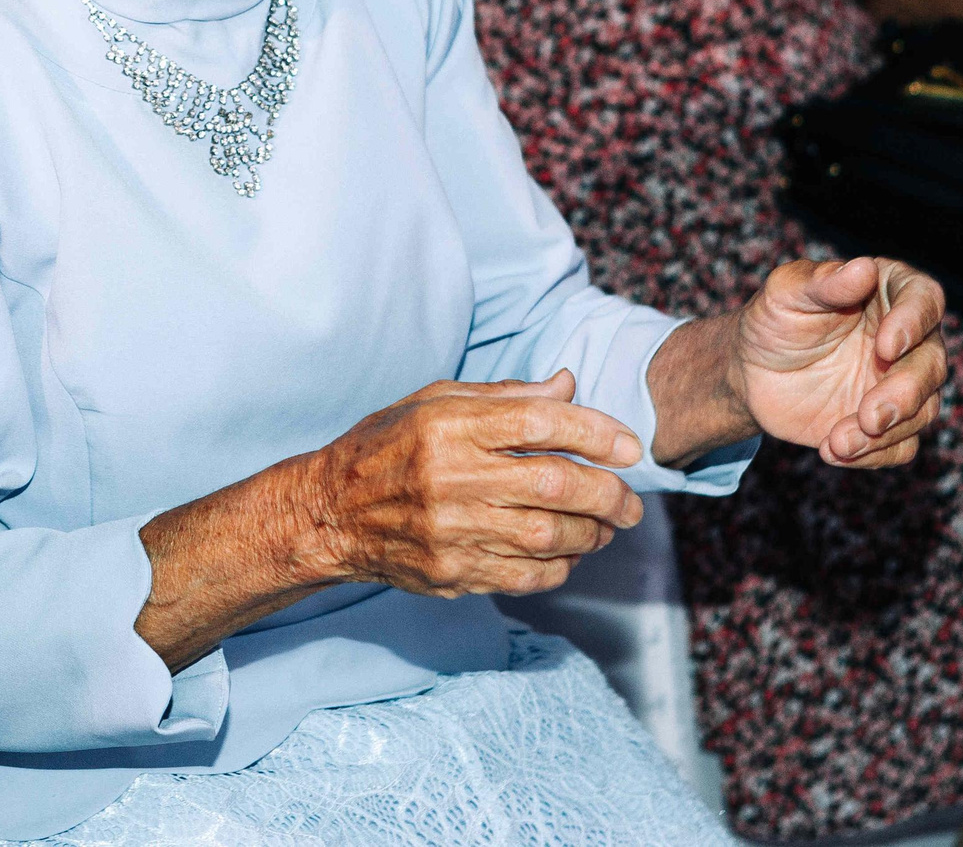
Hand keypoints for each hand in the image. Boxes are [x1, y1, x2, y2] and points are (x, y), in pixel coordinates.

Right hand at [301, 371, 645, 598]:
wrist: (330, 511)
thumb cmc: (387, 446)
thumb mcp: (435, 401)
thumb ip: (507, 396)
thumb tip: (569, 386)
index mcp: (447, 425)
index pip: (539, 422)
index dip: (595, 433)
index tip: (629, 446)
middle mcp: (450, 478)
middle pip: (555, 485)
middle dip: (609, 494)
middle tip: (632, 502)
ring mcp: (450, 531)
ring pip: (548, 536)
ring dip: (592, 534)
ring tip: (607, 528)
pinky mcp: (450, 573)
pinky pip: (525, 576)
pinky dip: (560, 567)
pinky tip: (569, 555)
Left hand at [729, 258, 946, 467]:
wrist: (751, 371)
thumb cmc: (773, 319)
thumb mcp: (785, 292)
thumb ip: (823, 281)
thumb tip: (864, 267)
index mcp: (890, 293)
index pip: (925, 299)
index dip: (914, 322)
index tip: (886, 345)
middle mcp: (907, 339)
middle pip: (931, 363)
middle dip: (905, 392)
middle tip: (869, 415)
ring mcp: (901, 382)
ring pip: (923, 410)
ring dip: (886, 432)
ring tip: (838, 441)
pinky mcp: (889, 424)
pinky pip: (902, 446)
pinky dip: (875, 455)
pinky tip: (835, 451)